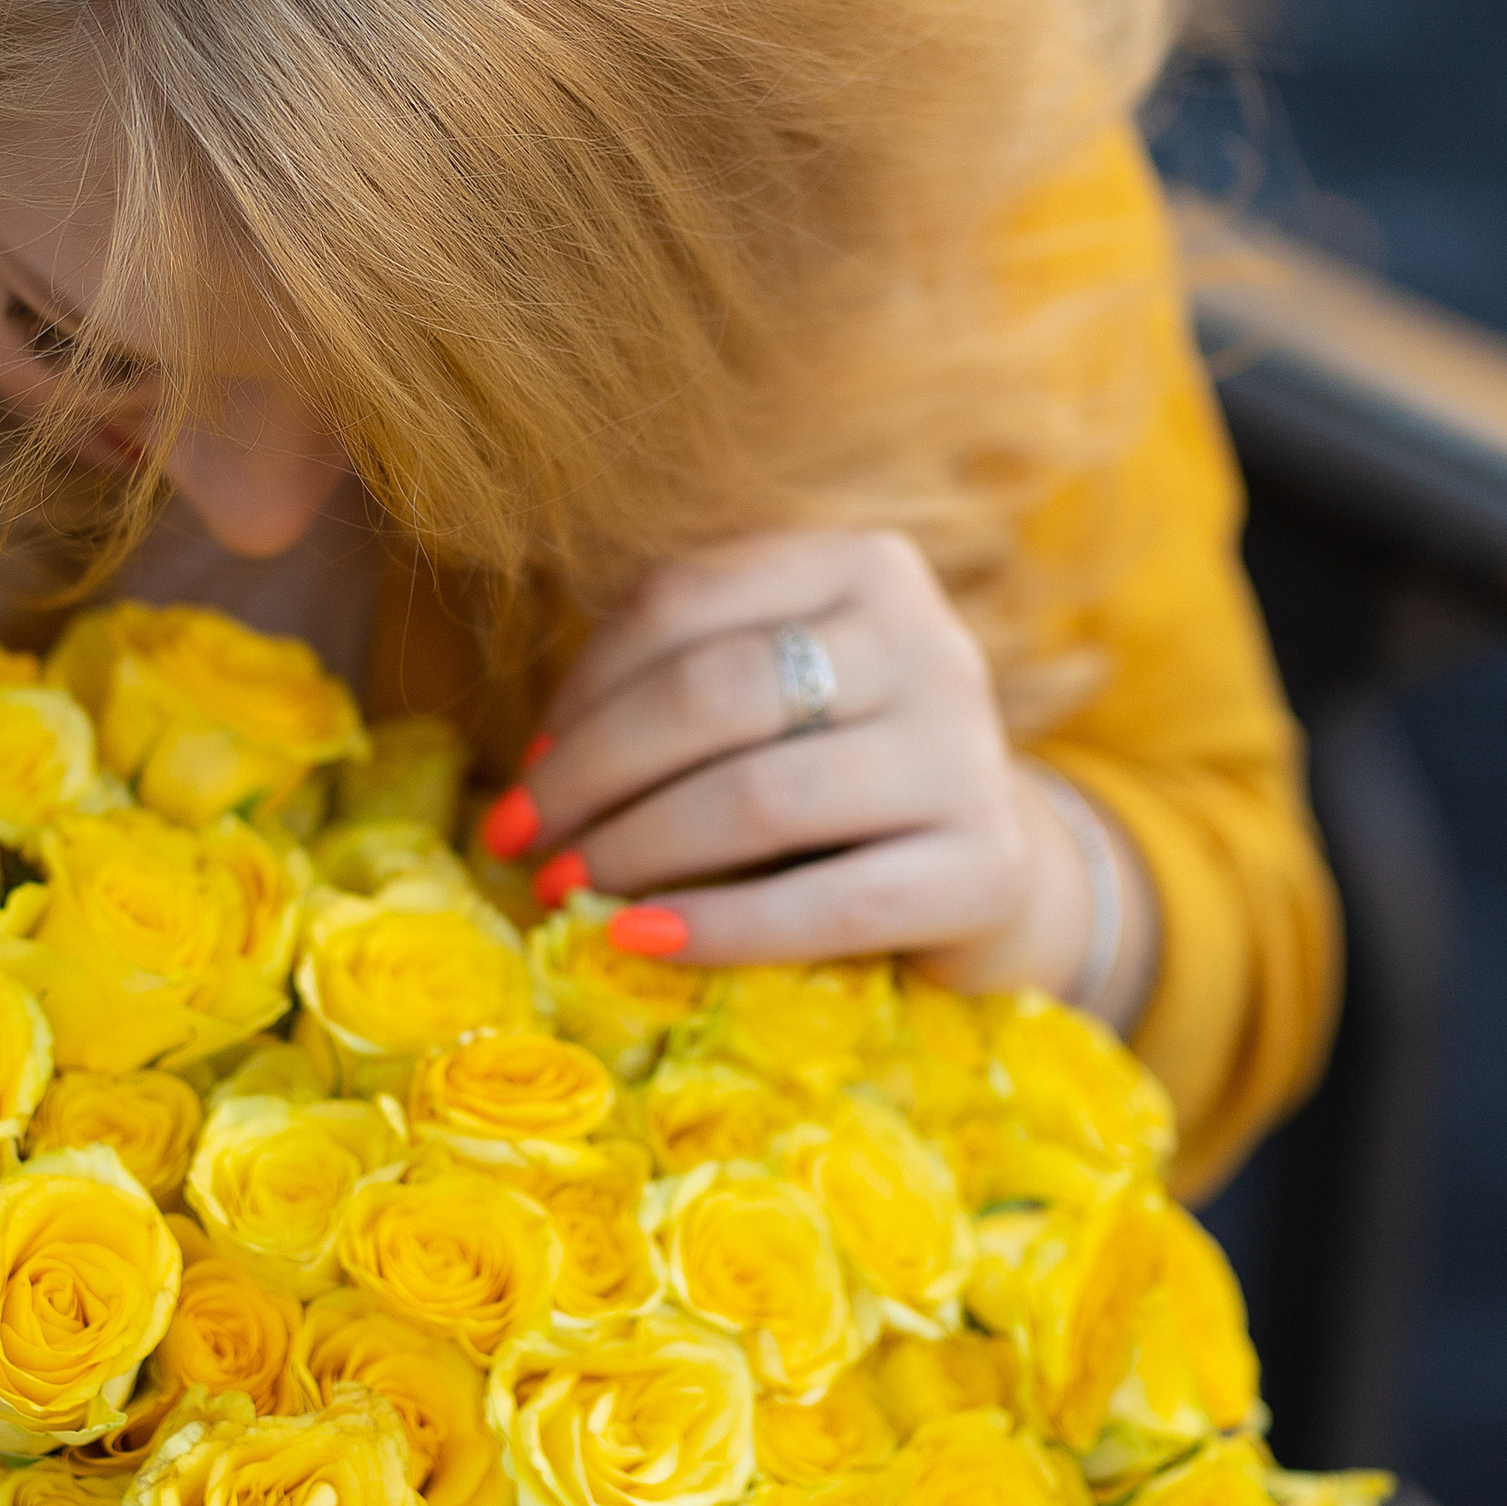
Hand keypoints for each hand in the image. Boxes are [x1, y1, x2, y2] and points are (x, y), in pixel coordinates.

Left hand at [493, 528, 1155, 1014]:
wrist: (984, 867)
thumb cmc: (835, 770)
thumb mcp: (766, 698)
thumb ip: (669, 694)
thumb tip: (531, 776)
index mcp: (861, 565)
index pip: (681, 602)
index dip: (580, 690)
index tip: (521, 772)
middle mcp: (925, 640)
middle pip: (713, 695)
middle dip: (592, 775)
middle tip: (520, 841)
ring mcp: (965, 752)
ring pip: (762, 796)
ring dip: (636, 850)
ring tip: (565, 888)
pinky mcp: (986, 865)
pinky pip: (829, 901)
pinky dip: (718, 926)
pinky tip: (642, 940)